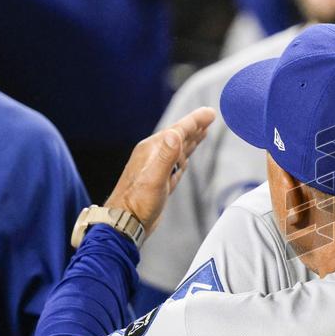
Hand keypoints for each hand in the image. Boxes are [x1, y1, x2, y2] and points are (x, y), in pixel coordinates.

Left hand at [104, 107, 214, 233]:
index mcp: (152, 151)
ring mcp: (156, 168)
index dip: (194, 121)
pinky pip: (175, 164)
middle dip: (194, 126)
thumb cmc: (137, 204)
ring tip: (202, 131)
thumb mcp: (154, 179)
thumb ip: (166, 156)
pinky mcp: (159, 181)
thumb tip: (175, 134)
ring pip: (178, 150)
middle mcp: (153, 156)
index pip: (178, 131)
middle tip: (209, 116)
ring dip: (190, 140)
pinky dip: (184, 157)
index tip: (209, 112)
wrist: (125, 223)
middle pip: (178, 137)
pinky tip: (186, 158)